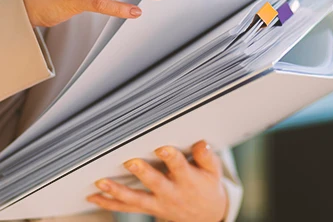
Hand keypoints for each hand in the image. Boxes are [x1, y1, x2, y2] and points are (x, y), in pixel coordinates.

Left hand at [87, 141, 227, 221]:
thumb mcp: (213, 171)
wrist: (207, 215)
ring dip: (117, 191)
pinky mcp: (150, 209)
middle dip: (142, 173)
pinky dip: (109, 204)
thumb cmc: (208, 186)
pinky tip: (94, 197)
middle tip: (130, 162)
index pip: (180, 167)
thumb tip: (200, 143)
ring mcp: (159, 204)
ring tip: (100, 182)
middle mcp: (171, 193)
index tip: (162, 148)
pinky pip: (127, 208)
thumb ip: (206, 157)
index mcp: (188, 180)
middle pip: (155, 183)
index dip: (171, 158)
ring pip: (136, 199)